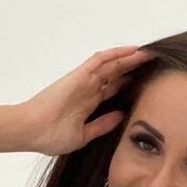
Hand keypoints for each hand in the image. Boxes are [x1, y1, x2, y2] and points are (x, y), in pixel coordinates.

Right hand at [18, 44, 156, 156]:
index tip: (148, 85)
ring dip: (130, 58)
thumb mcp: (84, 135)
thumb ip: (103, 124)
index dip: (130, 86)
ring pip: (112, 64)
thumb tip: (122, 116)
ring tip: (150, 54)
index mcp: (88, 104)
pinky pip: (101, 59)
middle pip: (116, 75)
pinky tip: (133, 50)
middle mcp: (88, 90)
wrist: (31, 130)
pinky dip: (117, 53)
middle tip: (155, 66)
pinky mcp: (80, 75)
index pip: (114, 91)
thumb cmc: (50, 136)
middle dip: (134, 70)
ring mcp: (84, 81)